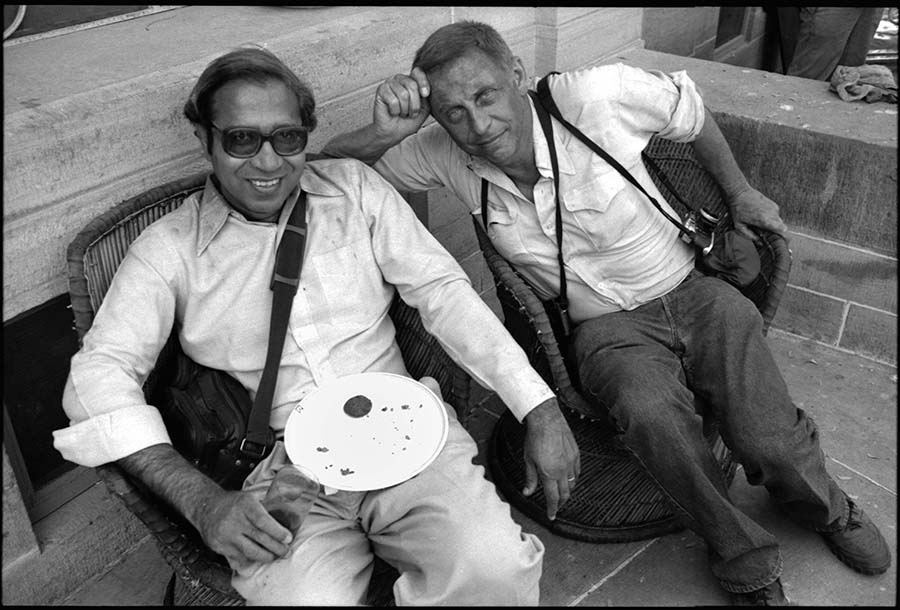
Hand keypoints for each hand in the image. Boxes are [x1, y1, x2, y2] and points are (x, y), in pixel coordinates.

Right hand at [194, 488, 292, 568]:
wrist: (206, 508)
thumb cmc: (233, 504)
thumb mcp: (249, 499)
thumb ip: (264, 510)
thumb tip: (286, 523)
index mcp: (244, 504)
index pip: (263, 521)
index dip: (278, 532)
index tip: (288, 538)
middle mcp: (234, 520)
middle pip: (259, 538)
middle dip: (277, 547)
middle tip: (286, 551)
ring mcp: (225, 535)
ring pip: (250, 551)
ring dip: (266, 556)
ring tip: (275, 556)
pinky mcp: (219, 546)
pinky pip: (239, 558)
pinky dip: (251, 559)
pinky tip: (258, 557)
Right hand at [373, 67, 430, 141]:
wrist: (393, 132)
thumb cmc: (407, 121)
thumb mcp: (424, 110)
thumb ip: (427, 98)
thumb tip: (427, 90)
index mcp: (411, 81)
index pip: (418, 72)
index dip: (423, 82)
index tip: (425, 94)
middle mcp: (400, 79)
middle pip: (412, 85)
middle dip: (414, 104)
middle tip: (411, 113)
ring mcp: (390, 83)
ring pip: (403, 94)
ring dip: (404, 109)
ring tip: (401, 113)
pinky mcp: (381, 90)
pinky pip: (393, 100)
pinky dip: (395, 111)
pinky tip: (392, 112)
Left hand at [522, 398, 579, 520]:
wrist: (546, 419)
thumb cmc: (535, 438)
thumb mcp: (528, 460)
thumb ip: (530, 478)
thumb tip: (527, 492)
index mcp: (549, 474)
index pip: (553, 498)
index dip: (552, 509)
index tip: (551, 516)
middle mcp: (563, 470)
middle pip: (565, 494)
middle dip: (560, 503)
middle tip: (555, 506)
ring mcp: (571, 462)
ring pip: (573, 483)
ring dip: (567, 491)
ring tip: (561, 493)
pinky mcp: (576, 454)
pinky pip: (577, 471)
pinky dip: (573, 478)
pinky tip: (569, 478)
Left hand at [727, 186, 788, 242]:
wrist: (740, 193)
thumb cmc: (738, 209)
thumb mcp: (739, 226)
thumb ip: (750, 236)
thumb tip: (759, 242)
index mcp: (764, 220)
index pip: (782, 230)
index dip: (783, 236)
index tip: (781, 240)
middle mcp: (772, 213)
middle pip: (781, 227)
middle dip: (775, 231)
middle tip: (765, 232)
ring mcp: (774, 208)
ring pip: (778, 221)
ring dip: (772, 224)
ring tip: (760, 222)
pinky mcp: (774, 204)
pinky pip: (775, 215)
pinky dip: (770, 218)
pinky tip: (761, 216)